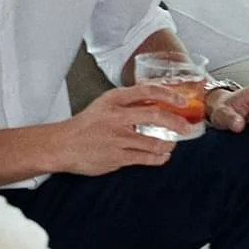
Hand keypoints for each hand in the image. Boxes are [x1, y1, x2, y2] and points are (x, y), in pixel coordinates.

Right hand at [53, 84, 188, 176]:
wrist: (62, 145)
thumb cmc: (84, 125)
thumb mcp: (104, 105)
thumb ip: (127, 102)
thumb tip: (155, 102)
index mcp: (114, 99)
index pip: (147, 91)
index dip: (169, 94)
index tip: (181, 100)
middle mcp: (117, 117)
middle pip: (156, 115)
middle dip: (177, 122)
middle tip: (187, 127)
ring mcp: (118, 138)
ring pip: (154, 141)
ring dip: (169, 144)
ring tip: (172, 144)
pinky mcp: (117, 157)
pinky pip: (145, 158)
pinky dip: (158, 158)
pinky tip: (162, 157)